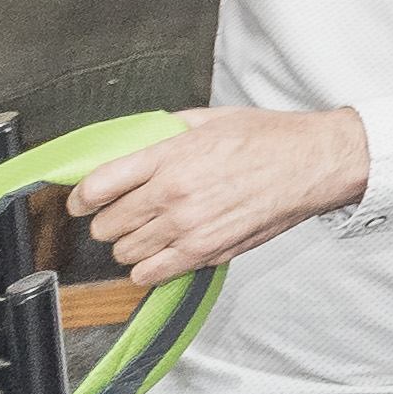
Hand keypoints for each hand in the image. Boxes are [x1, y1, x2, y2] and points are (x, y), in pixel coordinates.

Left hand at [72, 106, 372, 281]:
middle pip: (106, 226)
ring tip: (148, 233)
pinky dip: (147, 268)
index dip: (80, 197)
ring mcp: (186, 227)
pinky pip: (149, 274)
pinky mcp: (204, 252)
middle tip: (124, 215)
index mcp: (169, 157)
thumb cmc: (269, 139)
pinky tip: (161, 253)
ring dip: (130, 244)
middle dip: (109, 221)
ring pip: (124, 253)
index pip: (97, 186)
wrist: (312, 163)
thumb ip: (164, 132)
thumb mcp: (210, 119)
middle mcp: (172, 194)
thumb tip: (131, 146)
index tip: (82, 201)